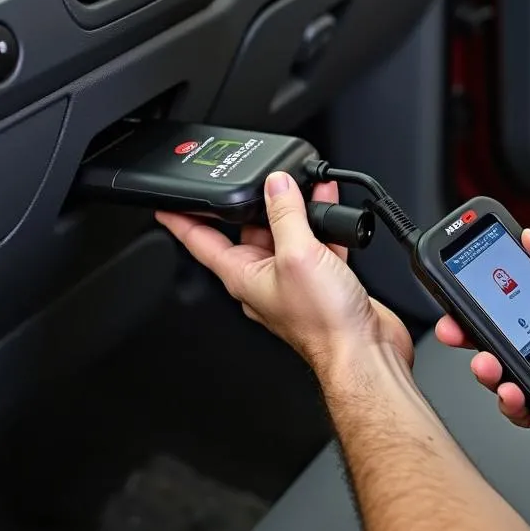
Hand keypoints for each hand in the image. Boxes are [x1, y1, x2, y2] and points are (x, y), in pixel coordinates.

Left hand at [155, 172, 412, 374]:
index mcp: (243, 276)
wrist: (362, 351)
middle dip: (256, 203)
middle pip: (249, 232)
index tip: (167, 204)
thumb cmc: (323, 322)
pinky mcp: (322, 282)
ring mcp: (293, 282)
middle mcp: (264, 279)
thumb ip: (286, 215)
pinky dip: (323, 225)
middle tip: (262, 179)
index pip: (200, 242)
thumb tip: (277, 185)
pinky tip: (333, 210)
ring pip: (287, 236)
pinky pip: (316, 245)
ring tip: (305, 186)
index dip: (182, 220)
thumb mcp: (297, 255)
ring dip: (296, 211)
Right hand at [436, 230, 529, 443]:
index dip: (486, 291)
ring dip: (489, 369)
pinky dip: (514, 405)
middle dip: (472, 331)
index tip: (462, 286)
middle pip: (504, 333)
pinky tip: (511, 394)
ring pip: (510, 372)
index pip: (517, 292)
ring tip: (485, 364)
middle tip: (456, 329)